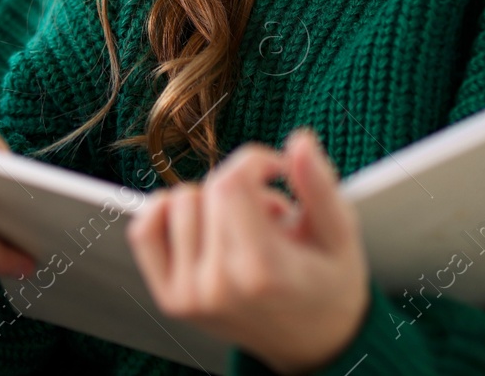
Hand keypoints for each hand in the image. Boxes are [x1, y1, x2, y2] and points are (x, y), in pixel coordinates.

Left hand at [127, 128, 369, 374]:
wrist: (311, 342)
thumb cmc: (327, 283)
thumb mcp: (340, 234)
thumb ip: (319, 186)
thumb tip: (299, 141)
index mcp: (263, 272)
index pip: (231, 184)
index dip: (253, 161)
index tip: (276, 168)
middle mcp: (218, 287)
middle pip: (209, 189)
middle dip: (243, 185)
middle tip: (273, 213)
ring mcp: (189, 296)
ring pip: (178, 201)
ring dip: (211, 202)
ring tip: (245, 227)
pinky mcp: (170, 298)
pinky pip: (144, 231)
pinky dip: (167, 214)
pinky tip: (201, 223)